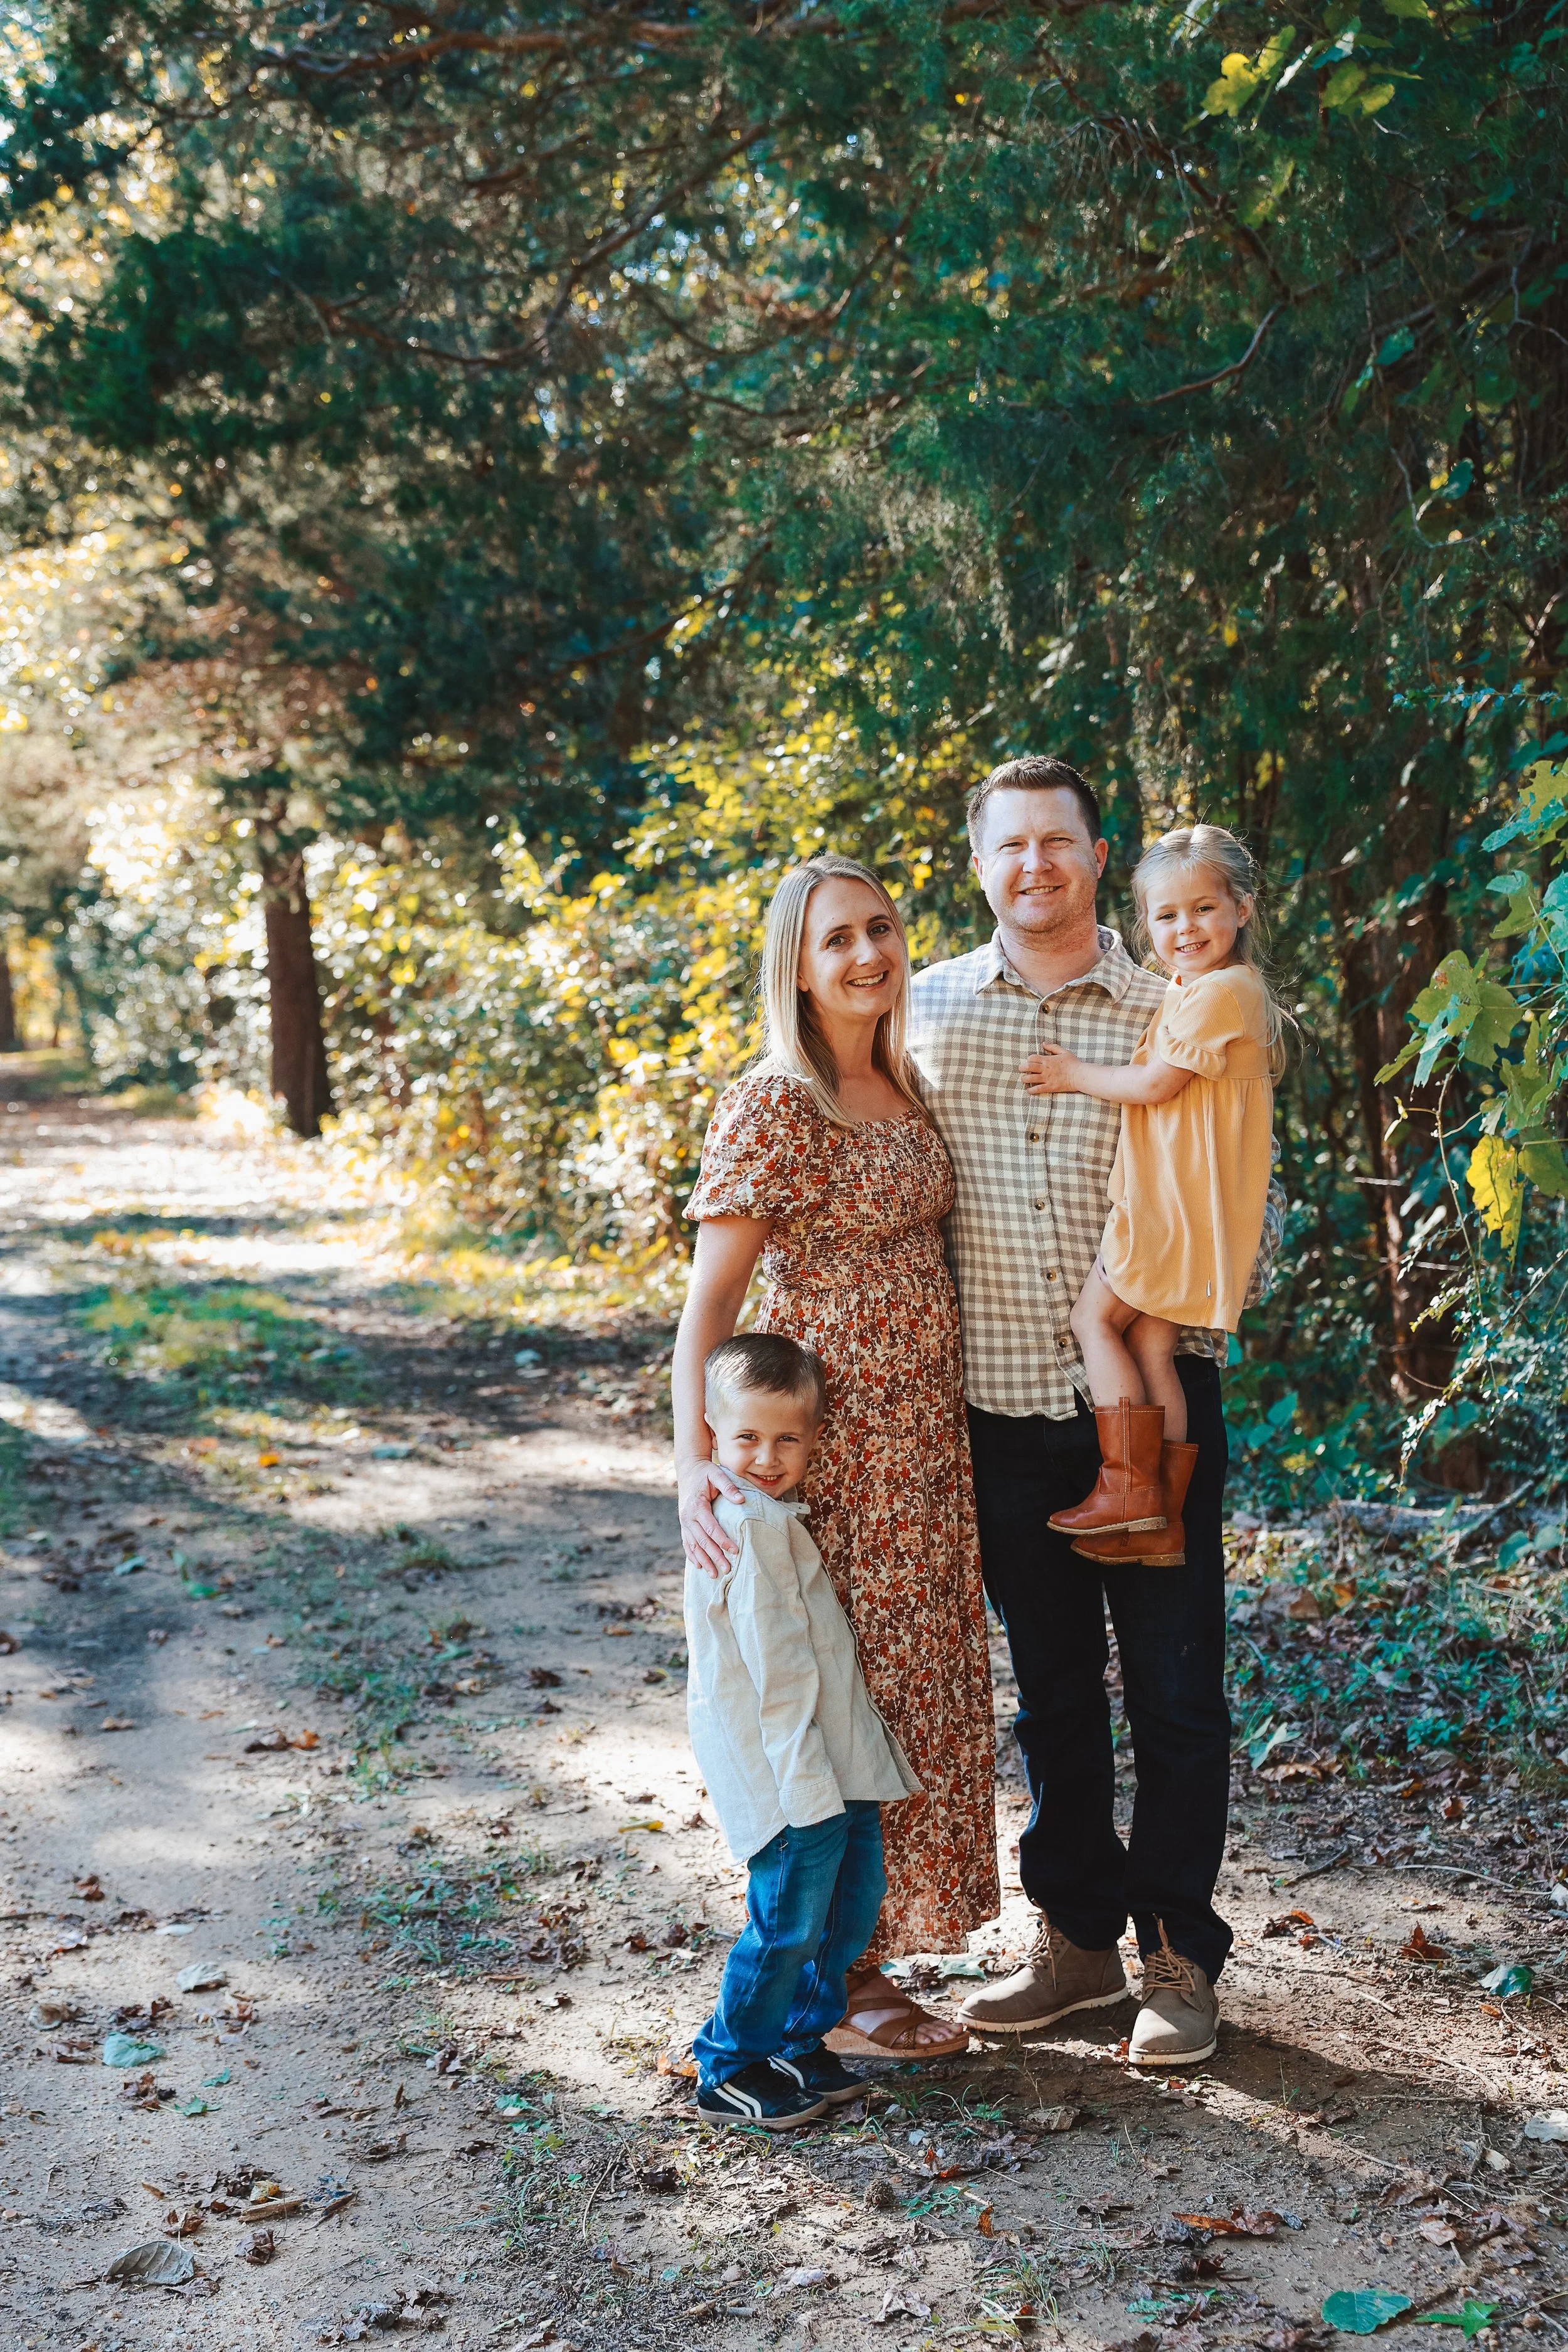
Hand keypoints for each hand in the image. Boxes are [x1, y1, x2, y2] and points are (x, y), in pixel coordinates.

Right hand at [677, 1455, 743, 1578]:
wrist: (688, 1468)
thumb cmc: (705, 1472)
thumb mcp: (717, 1474)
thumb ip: (729, 1486)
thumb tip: (741, 1499)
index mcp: (696, 1506)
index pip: (711, 1528)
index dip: (723, 1540)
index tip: (735, 1551)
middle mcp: (687, 1516)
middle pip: (702, 1541)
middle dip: (714, 1557)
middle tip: (727, 1570)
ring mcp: (684, 1521)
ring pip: (693, 1546)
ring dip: (703, 1561)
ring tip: (713, 1575)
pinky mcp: (683, 1523)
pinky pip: (686, 1542)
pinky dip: (692, 1555)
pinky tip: (698, 1565)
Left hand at [1021, 1041, 1083, 1095]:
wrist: (1080, 1075)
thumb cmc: (1073, 1063)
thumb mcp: (1064, 1052)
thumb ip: (1053, 1047)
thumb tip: (1043, 1043)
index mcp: (1048, 1060)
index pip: (1032, 1058)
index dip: (1028, 1059)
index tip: (1029, 1062)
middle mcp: (1045, 1069)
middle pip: (1028, 1067)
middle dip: (1022, 1068)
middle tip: (1021, 1069)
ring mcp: (1047, 1078)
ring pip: (1030, 1078)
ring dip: (1024, 1079)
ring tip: (1024, 1079)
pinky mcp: (1050, 1087)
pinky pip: (1037, 1089)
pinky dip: (1031, 1090)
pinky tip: (1029, 1090)